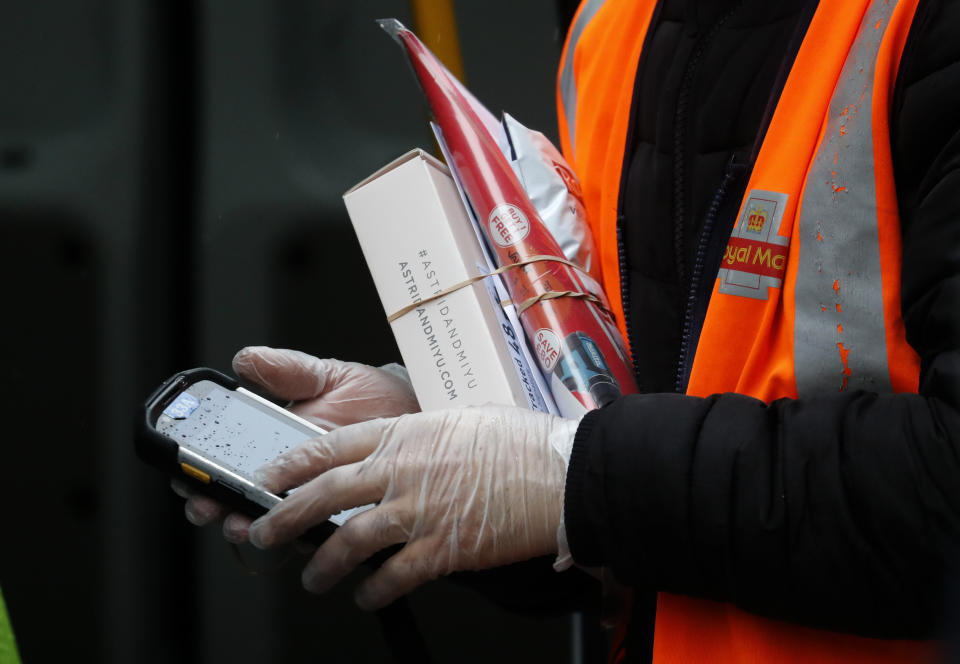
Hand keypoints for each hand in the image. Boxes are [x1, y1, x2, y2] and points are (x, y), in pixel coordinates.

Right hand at [176, 346, 420, 540]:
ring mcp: (316, 502)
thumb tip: (244, 359)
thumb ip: (289, 371)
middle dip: (215, 505)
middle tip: (209, 504)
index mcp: (280, 443)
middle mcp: (293, 478)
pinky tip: (296, 534)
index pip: (226, 462)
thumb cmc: (380, 397)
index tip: (187, 474)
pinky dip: (302, 539)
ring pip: (272, 524)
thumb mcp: (332, 376)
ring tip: (244, 523)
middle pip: (238, 499)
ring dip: (249, 527)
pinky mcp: (346, 520)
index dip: (199, 472)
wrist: (425, 418)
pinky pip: (319, 538)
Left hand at [246, 406, 578, 609]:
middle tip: (262, 533)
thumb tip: (400, 448)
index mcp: (405, 433)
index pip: (330, 447)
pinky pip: (394, 575)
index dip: (291, 465)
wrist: (559, 472)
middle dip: (285, 517)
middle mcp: (404, 470)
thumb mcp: (459, 419)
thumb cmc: (518, 441)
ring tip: (311, 578)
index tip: (269, 477)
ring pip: (351, 540)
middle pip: (326, 494)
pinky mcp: (443, 548)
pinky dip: (374, 591)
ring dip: (324, 564)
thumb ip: (420, 435)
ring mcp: (421, 510)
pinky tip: (366, 597)